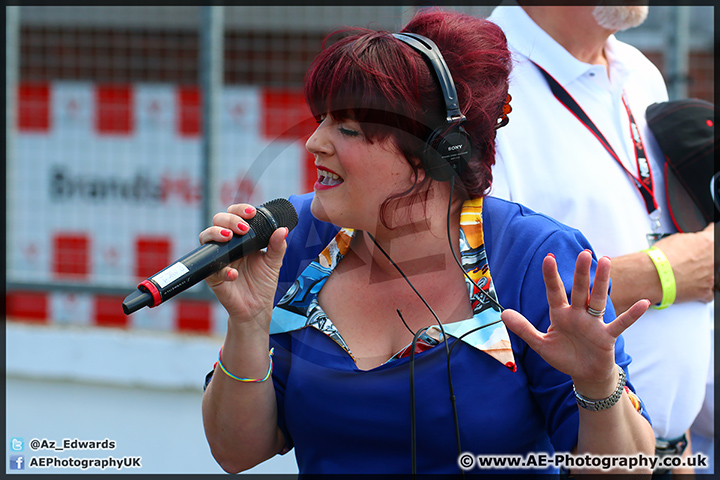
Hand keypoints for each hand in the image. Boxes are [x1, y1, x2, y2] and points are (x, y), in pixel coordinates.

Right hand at [199, 203, 287, 323]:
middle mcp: (227, 245)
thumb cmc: (262, 283)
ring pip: (206, 238)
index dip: (239, 209)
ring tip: (229, 238)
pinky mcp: (212, 276)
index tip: (251, 212)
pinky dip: (222, 270)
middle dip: (229, 219)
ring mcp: (218, 259)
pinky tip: (233, 274)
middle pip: (217, 221)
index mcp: (241, 238)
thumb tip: (282, 229)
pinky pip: (211, 269)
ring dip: (216, 234)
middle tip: (243, 228)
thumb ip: (278, 246)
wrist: (256, 308)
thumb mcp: (274, 262)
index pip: (234, 215)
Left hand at [501, 251, 649, 398]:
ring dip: (602, 282)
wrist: (584, 374)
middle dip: (581, 273)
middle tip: (584, 253)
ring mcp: (593, 324)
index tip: (548, 257)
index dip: (551, 276)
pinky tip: (643, 303)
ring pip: (598, 299)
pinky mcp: (607, 337)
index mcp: (560, 314)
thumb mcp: (541, 344)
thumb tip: (503, 313)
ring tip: (605, 261)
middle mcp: (578, 314)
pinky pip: (620, 324)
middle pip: (579, 290)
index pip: (554, 292)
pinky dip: (631, 315)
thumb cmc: (564, 356)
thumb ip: (524, 329)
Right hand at [654, 223, 713, 302]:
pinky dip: (703, 288)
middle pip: (715, 256)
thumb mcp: (676, 238)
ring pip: (714, 273)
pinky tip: (693, 284)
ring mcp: (711, 277)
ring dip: (705, 272)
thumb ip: (691, 240)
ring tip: (690, 271)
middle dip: (705, 255)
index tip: (704, 236)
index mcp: (709, 243)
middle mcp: (714, 260)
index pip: (715, 232)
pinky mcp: (705, 292)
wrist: (652, 276)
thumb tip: (691, 243)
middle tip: (691, 257)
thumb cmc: (661, 258)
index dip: (707, 234)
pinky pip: (710, 291)